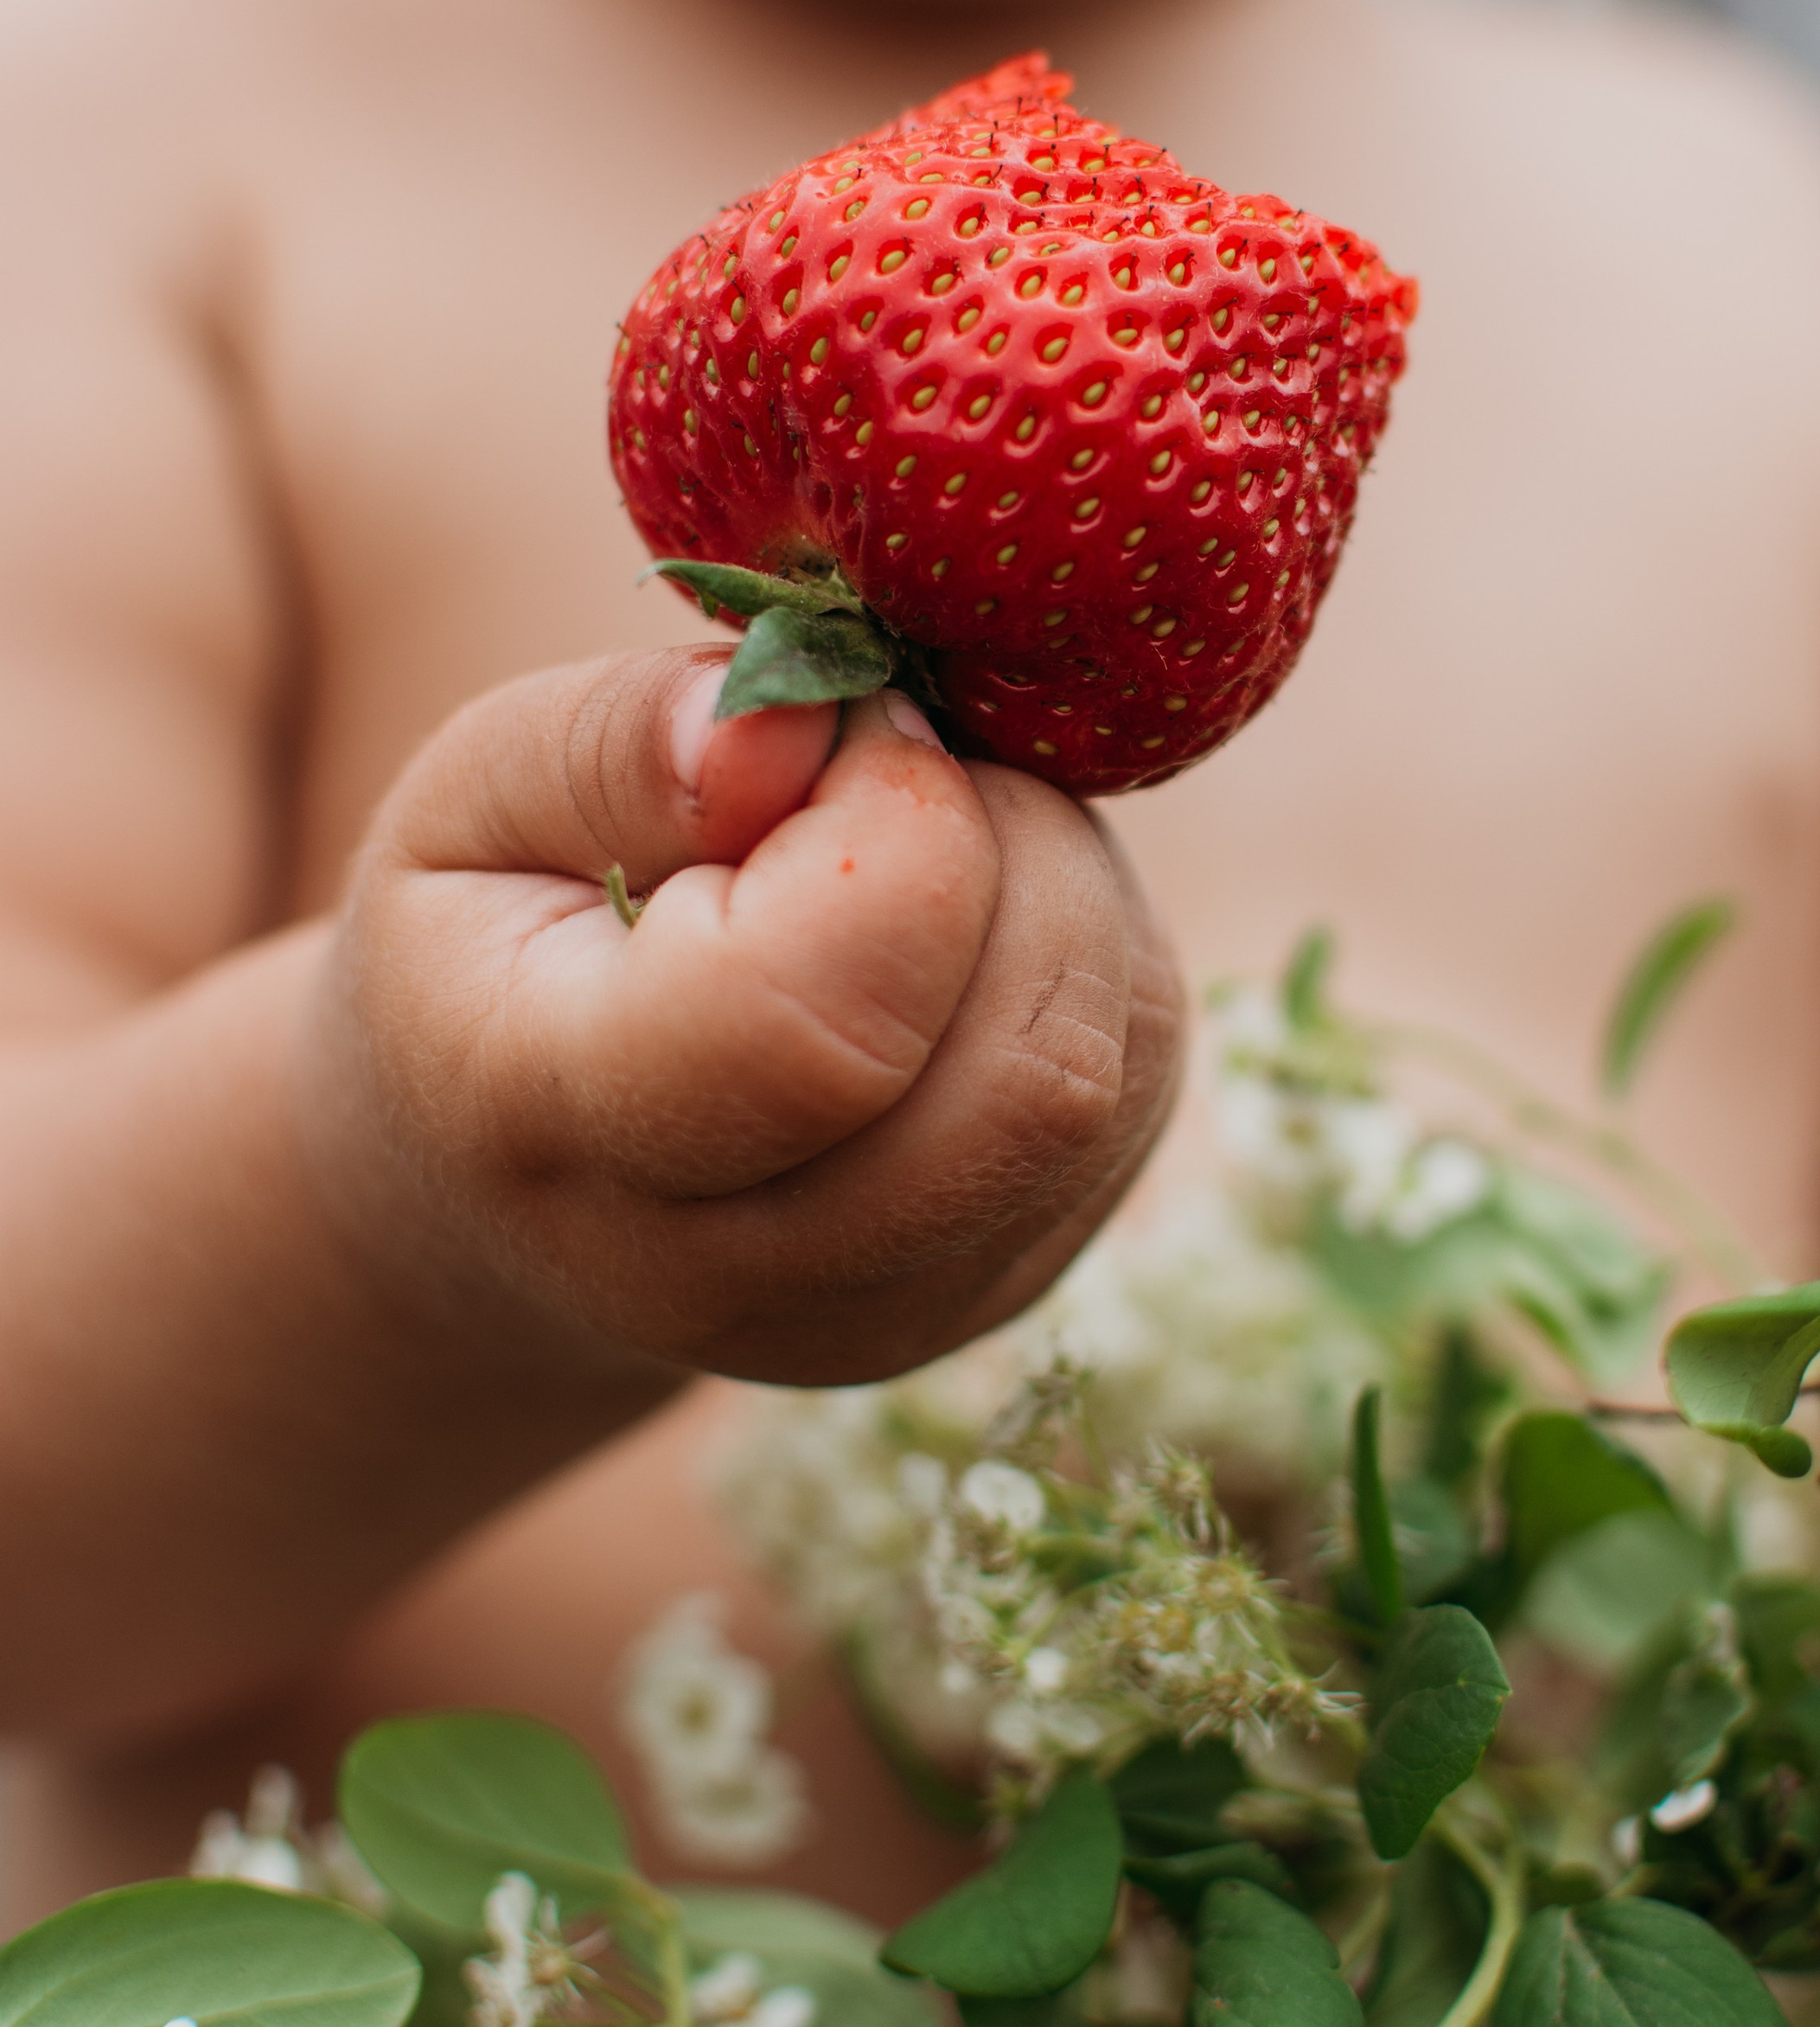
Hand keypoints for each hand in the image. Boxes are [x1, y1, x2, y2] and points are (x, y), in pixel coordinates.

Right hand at [307, 652, 1183, 1382]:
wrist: (508, 1183)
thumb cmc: (491, 942)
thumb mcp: (471, 797)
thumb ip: (616, 743)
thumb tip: (816, 716)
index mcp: (563, 1135)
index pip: (825, 1018)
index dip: (889, 815)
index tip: (825, 727)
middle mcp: (741, 1278)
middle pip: (1031, 1074)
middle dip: (1008, 847)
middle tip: (888, 774)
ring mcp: (896, 1310)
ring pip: (1113, 1066)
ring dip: (1058, 890)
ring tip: (911, 850)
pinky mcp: (1012, 1282)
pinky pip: (1141, 1077)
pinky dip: (1089, 954)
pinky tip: (959, 931)